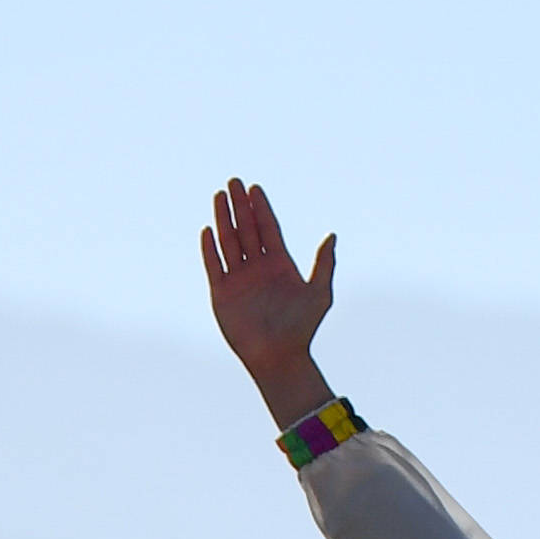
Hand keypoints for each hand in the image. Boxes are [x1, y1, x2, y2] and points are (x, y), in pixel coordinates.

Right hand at [202, 178, 337, 423]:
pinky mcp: (222, 293)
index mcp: (280, 264)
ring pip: (229, 242)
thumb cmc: (302, 328)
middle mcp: (258, 268)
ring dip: (224, 218)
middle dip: (240, 205)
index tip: (255, 188)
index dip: (262, 208)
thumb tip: (332, 236)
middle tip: (234, 182)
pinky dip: (210, 249)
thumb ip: (324, 264)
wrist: (279, 357)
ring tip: (219, 195)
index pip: (268, 228)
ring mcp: (239, 279)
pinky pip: (214, 266)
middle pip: (247, 229)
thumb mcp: (319, 293)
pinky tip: (208, 230)